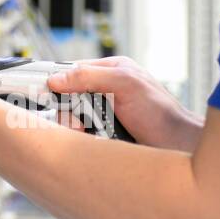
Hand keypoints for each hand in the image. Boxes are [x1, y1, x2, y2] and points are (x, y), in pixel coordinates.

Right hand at [46, 57, 202, 150]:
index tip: (38, 90)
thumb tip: (55, 79)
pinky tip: (91, 139)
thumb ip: (90, 76)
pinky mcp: (103, 134)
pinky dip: (81, 138)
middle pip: (66, 95)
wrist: (181, 149)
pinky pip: (79, 135)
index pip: (69, 69)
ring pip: (70, 117)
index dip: (53, 79)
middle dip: (65, 108)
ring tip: (86, 130)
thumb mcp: (125, 84)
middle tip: (73, 118)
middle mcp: (105, 89)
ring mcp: (103, 113)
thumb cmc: (162, 114)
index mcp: (110, 69)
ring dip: (74, 125)